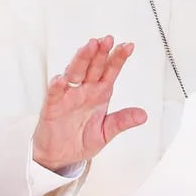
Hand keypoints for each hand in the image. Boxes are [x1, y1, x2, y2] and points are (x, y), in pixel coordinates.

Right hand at [32, 36, 146, 171]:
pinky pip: (54, 93)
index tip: (128, 46)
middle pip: (93, 66)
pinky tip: (62, 78)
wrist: (59, 156)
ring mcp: (68, 96)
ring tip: (88, 47)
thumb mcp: (106, 132)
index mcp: (99, 93)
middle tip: (107, 39)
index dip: (118, 58)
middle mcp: (84, 90)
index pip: (110, 71)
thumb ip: (122, 121)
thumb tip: (143, 115)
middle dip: (100, 52)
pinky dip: (57, 85)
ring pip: (75, 72)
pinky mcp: (52, 106)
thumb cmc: (80, 140)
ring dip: (81, 59)